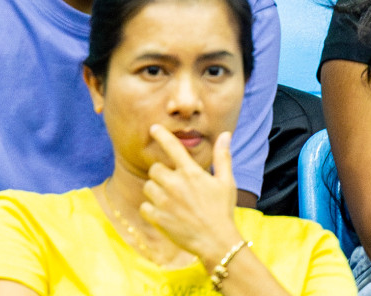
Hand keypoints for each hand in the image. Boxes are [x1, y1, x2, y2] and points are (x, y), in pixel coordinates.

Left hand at [138, 127, 243, 266]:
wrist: (217, 242)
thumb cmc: (223, 211)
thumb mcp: (226, 183)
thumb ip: (222, 157)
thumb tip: (225, 134)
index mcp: (191, 173)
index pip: (172, 146)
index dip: (161, 134)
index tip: (153, 128)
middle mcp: (175, 184)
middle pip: (155, 169)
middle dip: (162, 175)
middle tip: (175, 186)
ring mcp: (165, 201)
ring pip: (148, 186)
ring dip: (155, 191)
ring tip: (171, 201)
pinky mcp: (158, 217)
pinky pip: (144, 206)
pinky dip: (151, 209)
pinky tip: (164, 214)